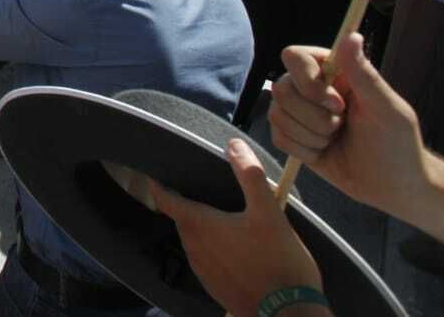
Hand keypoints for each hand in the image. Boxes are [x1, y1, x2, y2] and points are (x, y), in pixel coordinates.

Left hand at [151, 138, 322, 316]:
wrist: (289, 315)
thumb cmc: (278, 261)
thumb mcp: (268, 211)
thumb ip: (249, 175)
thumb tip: (234, 145)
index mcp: (198, 226)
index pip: (164, 199)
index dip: (157, 183)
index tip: (153, 172)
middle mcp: (193, 248)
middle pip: (182, 218)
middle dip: (188, 204)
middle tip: (205, 192)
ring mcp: (203, 271)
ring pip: (195, 240)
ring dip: (204, 229)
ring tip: (226, 219)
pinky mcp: (215, 288)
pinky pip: (208, 261)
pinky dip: (215, 250)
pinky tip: (238, 249)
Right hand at [268, 33, 429, 217]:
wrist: (394, 187)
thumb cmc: (399, 145)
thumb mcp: (387, 109)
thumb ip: (363, 73)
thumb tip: (351, 34)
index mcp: (334, 71)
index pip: (294, 57)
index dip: (308, 81)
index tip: (338, 104)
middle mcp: (312, 88)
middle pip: (280, 88)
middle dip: (312, 116)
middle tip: (341, 127)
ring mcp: (300, 113)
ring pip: (277, 115)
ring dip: (310, 135)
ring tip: (336, 141)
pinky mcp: (294, 138)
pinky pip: (277, 138)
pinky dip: (302, 150)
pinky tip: (324, 153)